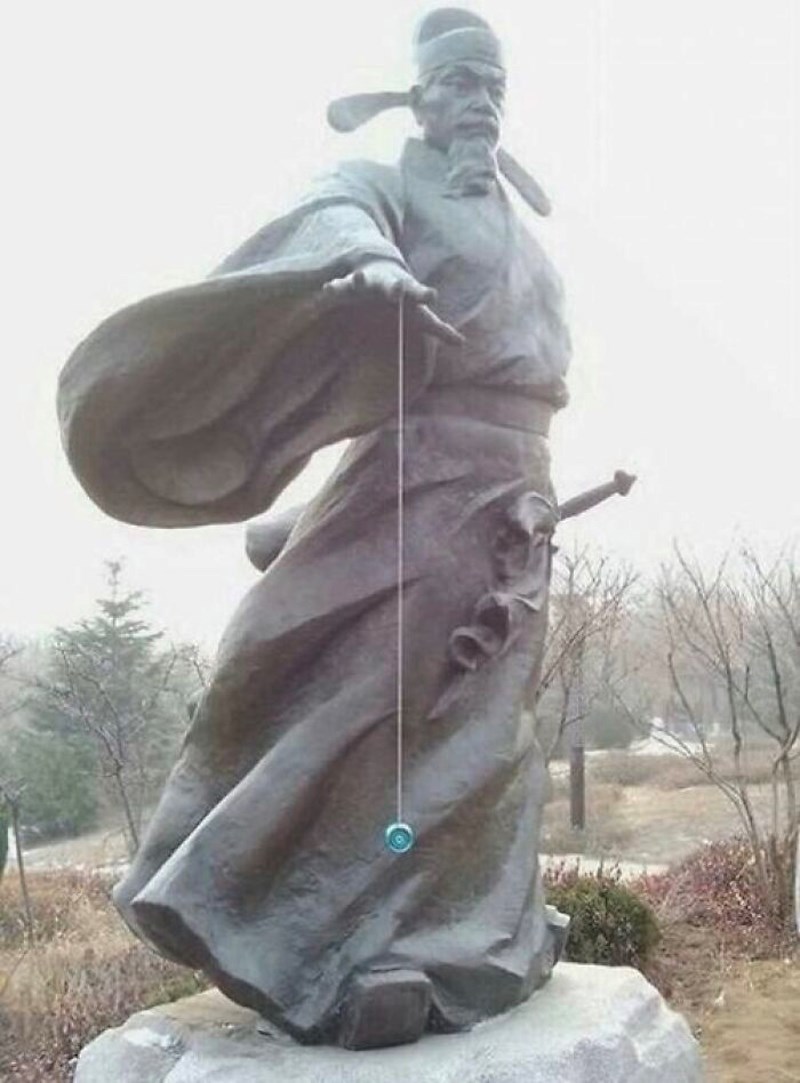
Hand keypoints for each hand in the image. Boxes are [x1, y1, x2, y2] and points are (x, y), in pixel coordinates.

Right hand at [323, 260, 463, 345]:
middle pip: (390, 286)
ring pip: (362, 280)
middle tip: (396, 290)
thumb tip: (461, 343)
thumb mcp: (419, 312)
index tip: (433, 295)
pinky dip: (334, 288)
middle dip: (393, 288)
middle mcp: (386, 284)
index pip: (418, 292)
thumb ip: (439, 328)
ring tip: (358, 278)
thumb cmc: (403, 296)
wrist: (378, 265)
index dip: (425, 294)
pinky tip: (327, 290)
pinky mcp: (347, 285)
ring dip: (359, 280)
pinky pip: (339, 287)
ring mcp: (366, 281)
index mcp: (406, 289)